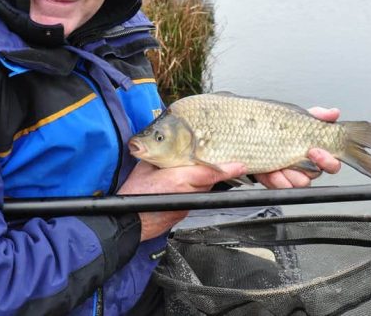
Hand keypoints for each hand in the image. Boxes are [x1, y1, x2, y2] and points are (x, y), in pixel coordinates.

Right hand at [118, 160, 246, 240]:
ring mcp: (186, 205)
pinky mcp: (183, 212)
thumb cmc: (132, 194)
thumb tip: (167, 148)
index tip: (241, 165)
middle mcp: (187, 193)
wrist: (128, 223)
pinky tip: (181, 183)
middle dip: (213, 169)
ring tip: (194, 169)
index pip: (209, 173)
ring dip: (201, 179)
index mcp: (178, 179)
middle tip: (220, 158)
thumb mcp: (144, 167)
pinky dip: (192, 188)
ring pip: (202, 189)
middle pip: (208, 180)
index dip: (227, 169)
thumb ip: (159, 156)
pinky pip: (194, 196)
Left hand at [254, 107, 341, 188]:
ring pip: (298, 183)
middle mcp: (307, 167)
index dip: (328, 161)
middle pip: (314, 176)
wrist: (256, 133)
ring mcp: (292, 176)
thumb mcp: (298, 118)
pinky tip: (270, 172)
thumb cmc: (282, 127)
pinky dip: (274, 180)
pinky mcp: (277, 182)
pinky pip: (279, 187)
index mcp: (317, 154)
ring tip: (280, 166)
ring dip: (289, 175)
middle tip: (296, 159)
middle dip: (306, 170)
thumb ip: (317, 115)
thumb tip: (334, 113)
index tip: (314, 151)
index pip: (332, 164)